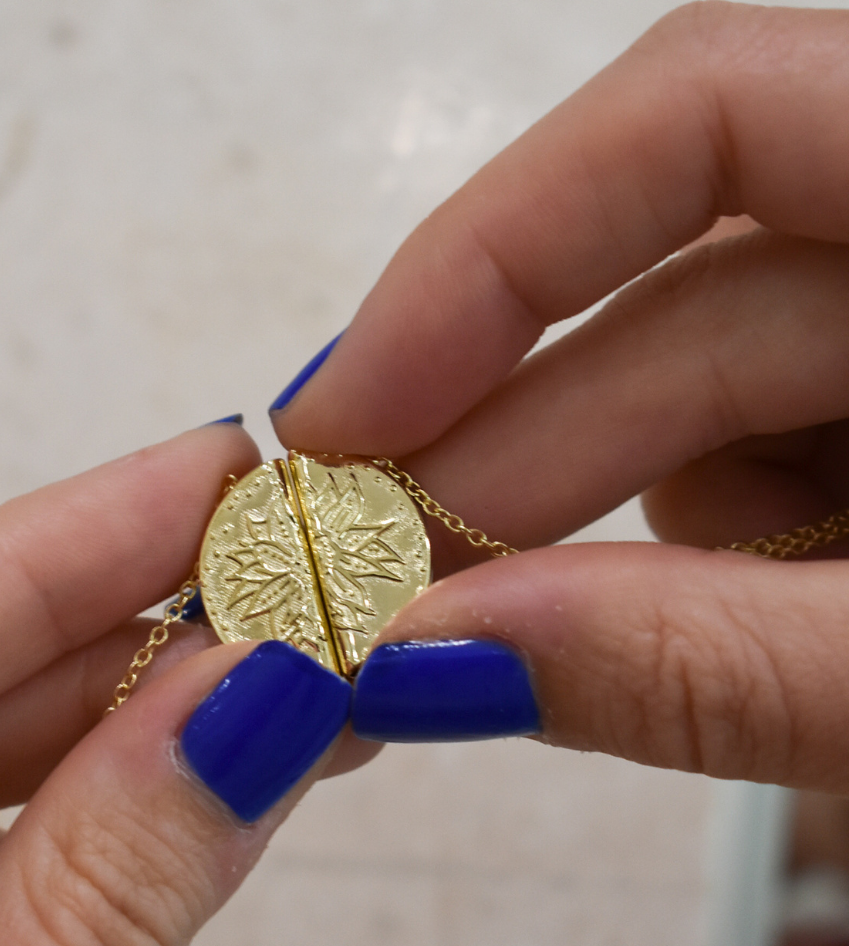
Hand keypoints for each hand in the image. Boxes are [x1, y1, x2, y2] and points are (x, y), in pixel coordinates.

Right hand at [271, 3, 848, 791]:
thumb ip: (700, 670)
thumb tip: (427, 663)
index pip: (700, 115)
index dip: (490, 250)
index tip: (344, 416)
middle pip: (670, 289)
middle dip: (499, 454)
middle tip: (361, 594)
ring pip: (703, 381)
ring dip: (585, 516)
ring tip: (492, 630)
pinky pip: (761, 440)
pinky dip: (687, 538)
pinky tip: (667, 624)